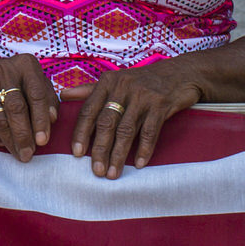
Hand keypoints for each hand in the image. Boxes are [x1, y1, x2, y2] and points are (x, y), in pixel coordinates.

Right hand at [0, 52, 61, 162]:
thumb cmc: (19, 83)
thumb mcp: (38, 83)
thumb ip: (48, 101)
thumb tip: (51, 119)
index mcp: (26, 65)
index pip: (37, 95)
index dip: (41, 120)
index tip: (43, 141)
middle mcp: (5, 70)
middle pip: (16, 108)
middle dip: (23, 135)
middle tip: (28, 154)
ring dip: (9, 141)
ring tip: (19, 154)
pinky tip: (2, 144)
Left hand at [70, 58, 201, 178]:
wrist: (182, 72)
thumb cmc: (144, 80)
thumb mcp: (116, 80)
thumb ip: (89, 90)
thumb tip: (62, 95)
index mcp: (108, 82)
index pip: (89, 110)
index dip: (82, 133)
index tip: (76, 154)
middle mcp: (123, 87)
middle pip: (106, 123)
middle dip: (100, 149)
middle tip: (96, 171)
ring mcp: (143, 96)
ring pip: (126, 130)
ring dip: (119, 154)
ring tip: (113, 173)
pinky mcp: (161, 104)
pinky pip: (150, 131)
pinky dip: (144, 149)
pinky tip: (138, 164)